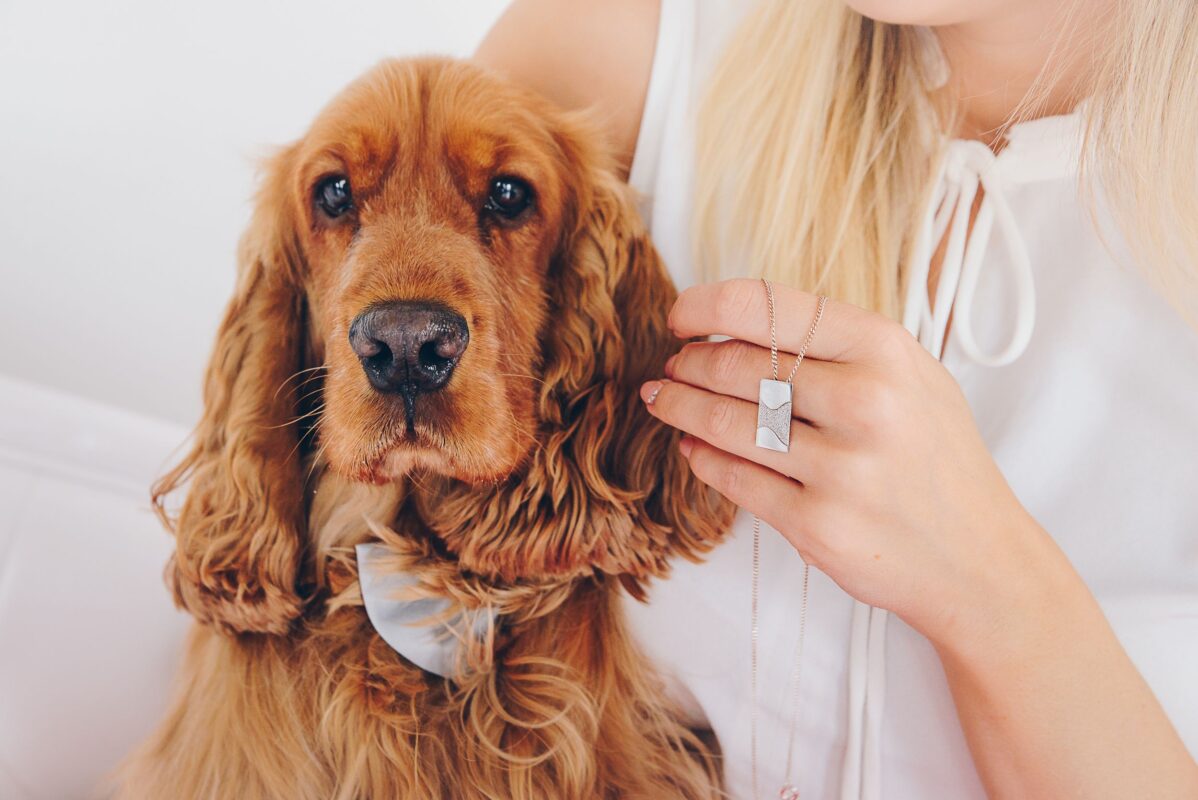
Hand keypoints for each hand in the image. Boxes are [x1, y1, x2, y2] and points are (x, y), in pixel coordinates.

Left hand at [639, 278, 1073, 649]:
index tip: (681, 318)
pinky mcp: (817, 525)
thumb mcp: (912, 377)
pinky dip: (702, 458)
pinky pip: (734, 479)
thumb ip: (836, 346)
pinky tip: (692, 447)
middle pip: (737, 366)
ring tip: (665, 399)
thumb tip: (736, 326)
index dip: (705, 306)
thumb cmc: (936, 458)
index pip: (768, 307)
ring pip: (725, 423)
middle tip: (674, 367)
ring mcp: (841, 468)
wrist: (978, 559)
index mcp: (885, 350)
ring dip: (681, 408)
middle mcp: (866, 403)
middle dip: (691, 364)